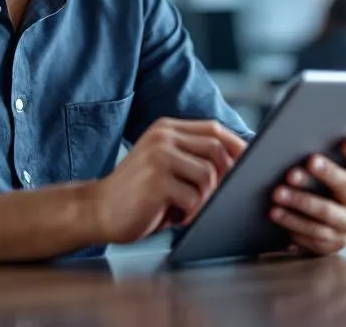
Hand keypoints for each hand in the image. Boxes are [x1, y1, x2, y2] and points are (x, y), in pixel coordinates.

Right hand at [87, 118, 246, 244]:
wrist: (96, 210)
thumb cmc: (138, 194)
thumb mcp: (165, 165)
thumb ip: (192, 157)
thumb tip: (240, 163)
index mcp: (166, 128)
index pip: (214, 129)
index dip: (236, 146)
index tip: (249, 165)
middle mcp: (162, 137)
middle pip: (217, 149)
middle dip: (226, 176)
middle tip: (217, 197)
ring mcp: (159, 157)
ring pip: (209, 175)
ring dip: (206, 198)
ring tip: (188, 208)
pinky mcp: (156, 181)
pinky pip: (194, 197)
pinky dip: (191, 212)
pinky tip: (175, 217)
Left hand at [269, 136, 345, 255]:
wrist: (309, 213)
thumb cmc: (311, 177)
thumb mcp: (315, 163)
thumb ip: (308, 147)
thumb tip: (282, 131)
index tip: (345, 141)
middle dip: (325, 176)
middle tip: (297, 168)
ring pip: (328, 214)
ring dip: (301, 203)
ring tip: (277, 193)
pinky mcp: (332, 244)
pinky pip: (314, 236)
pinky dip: (293, 223)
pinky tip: (276, 213)